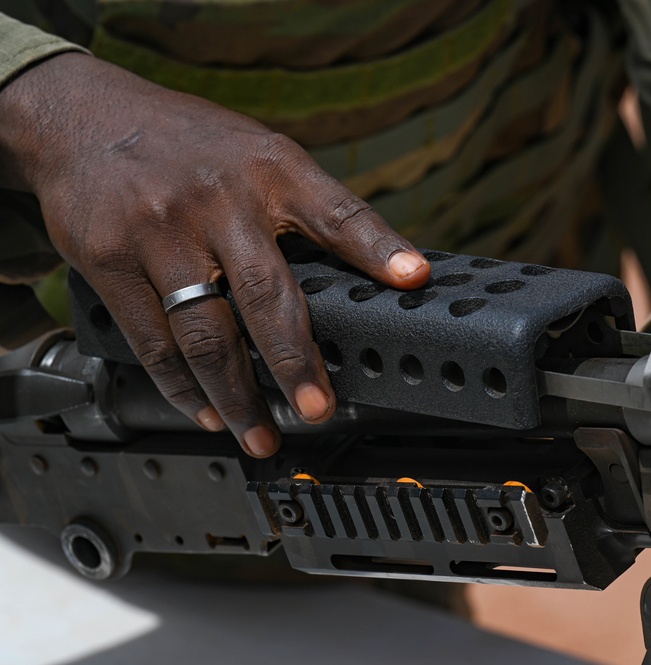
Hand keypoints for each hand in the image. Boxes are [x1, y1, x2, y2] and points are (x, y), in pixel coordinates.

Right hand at [0, 53, 430, 456]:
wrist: (81, 114)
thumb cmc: (188, 143)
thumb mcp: (258, 151)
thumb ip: (305, 205)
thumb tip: (368, 269)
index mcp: (269, 169)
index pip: (336, 212)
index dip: (378, 247)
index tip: (413, 278)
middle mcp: (217, 200)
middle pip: (266, 294)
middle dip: (294, 361)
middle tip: (317, 410)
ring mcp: (160, 231)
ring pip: (205, 334)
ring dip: (237, 397)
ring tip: (261, 436)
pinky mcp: (108, 260)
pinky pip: (152, 341)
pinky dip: (182, 387)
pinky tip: (207, 410)